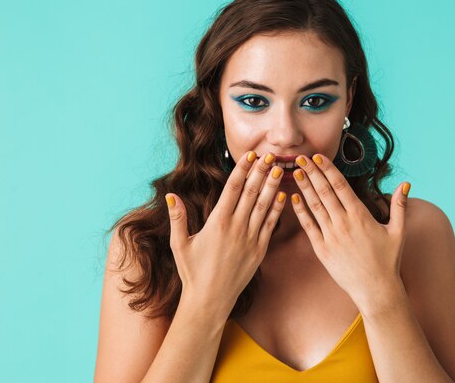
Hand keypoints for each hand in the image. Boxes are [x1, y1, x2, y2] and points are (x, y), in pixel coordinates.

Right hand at [165, 151, 285, 313]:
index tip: (249, 154)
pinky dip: (278, 209)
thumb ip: (178, 218)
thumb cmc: (192, 272)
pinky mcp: (260, 250)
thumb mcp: (179, 244)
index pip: (233, 188)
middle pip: (252, 192)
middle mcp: (236, 227)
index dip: (242, 169)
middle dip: (261, 171)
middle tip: (270, 154)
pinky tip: (283, 196)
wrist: (210, 300)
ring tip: (279, 169)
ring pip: (264, 206)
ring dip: (272, 186)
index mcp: (217, 222)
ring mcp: (250, 238)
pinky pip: (271, 225)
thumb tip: (171, 195)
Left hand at [290, 153, 410, 310]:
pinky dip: (300, 212)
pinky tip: (293, 198)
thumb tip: (406, 184)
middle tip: (301, 157)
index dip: (328, 169)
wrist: (376, 290)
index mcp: (360, 215)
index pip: (341, 186)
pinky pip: (308, 227)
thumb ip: (399, 206)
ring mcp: (331, 236)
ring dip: (304, 188)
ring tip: (295, 172)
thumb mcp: (398, 232)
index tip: (318, 157)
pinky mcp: (322, 250)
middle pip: (325, 191)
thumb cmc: (388, 261)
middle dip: (312, 172)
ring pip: (314, 206)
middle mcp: (344, 223)